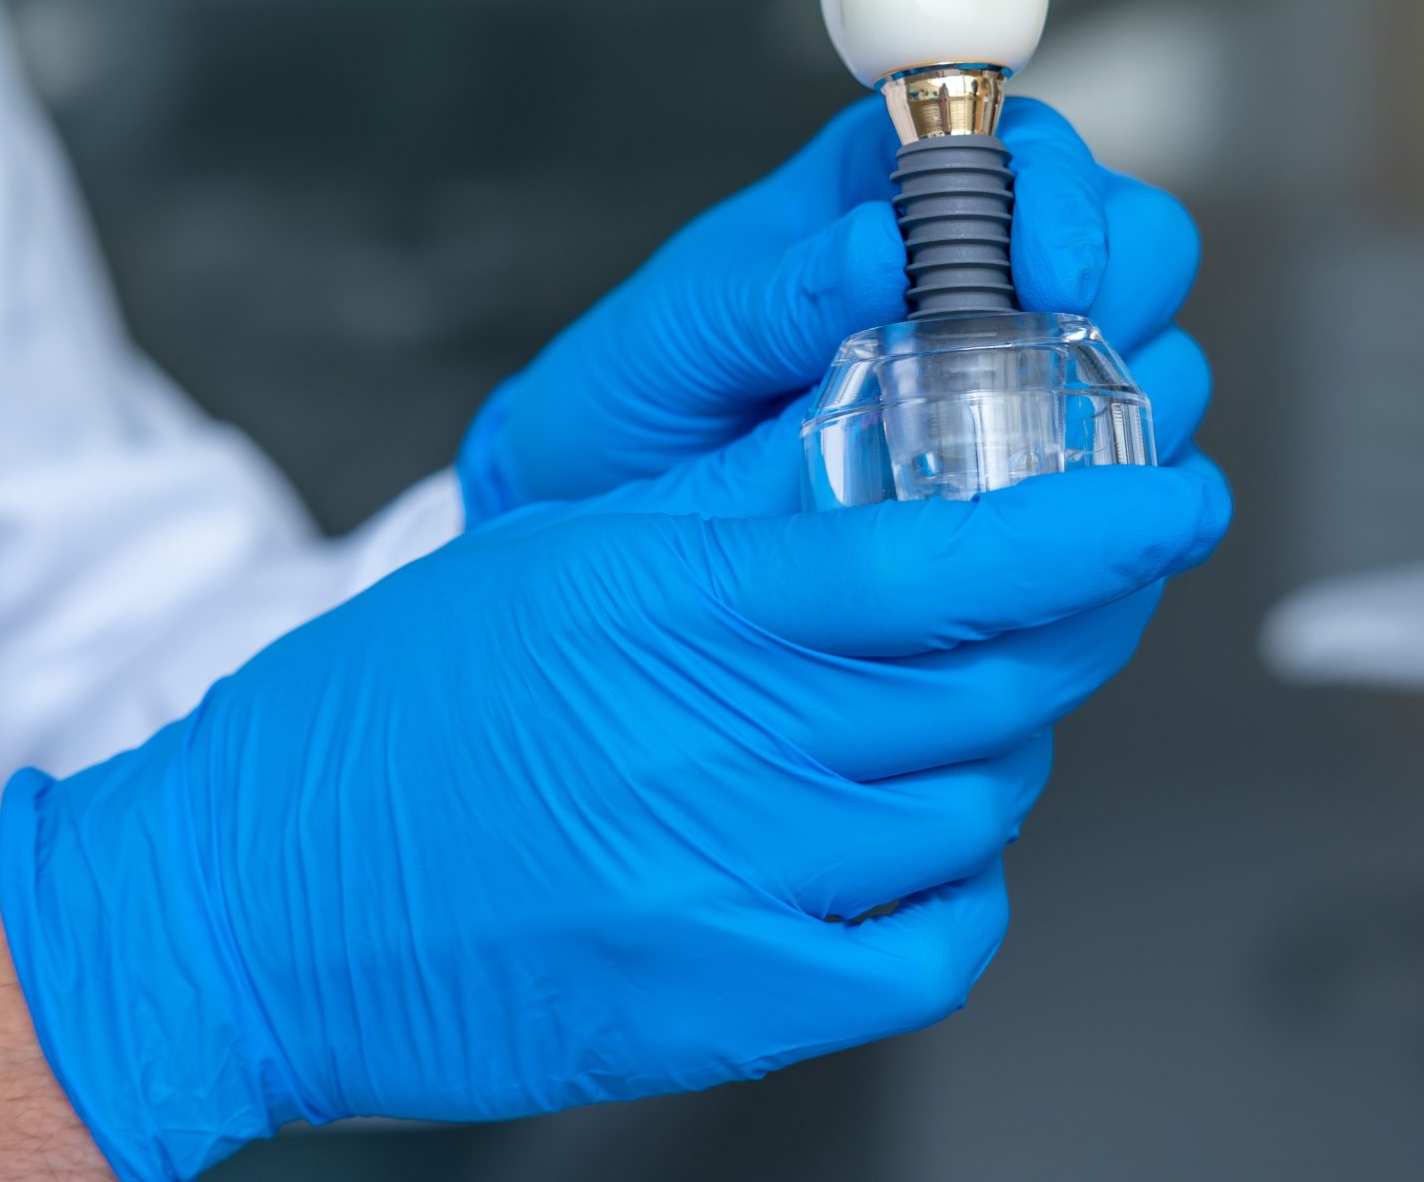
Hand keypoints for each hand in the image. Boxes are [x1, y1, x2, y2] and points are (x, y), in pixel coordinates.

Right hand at [0, 446, 1228, 1178]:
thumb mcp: (559, 552)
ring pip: (976, 805)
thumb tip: (893, 422)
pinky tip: (902, 839)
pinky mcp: (730, 1000)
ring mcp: (729, 889)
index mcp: (670, 608)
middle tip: (1075, 582)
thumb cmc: (387, 717)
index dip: (1091, 525)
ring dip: (992, 746)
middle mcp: (713, 748)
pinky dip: (956, 882)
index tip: (1175, 494)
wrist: (247, 905)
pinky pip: (933, 943)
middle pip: (992, 683)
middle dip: (1074, 621)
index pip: (941, 560)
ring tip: (926, 712)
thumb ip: (741, 501)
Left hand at [458, 98, 1201, 520]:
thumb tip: (872, 249)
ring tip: (1051, 457)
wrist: (602, 516)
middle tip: (1074, 358)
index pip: (1034, 153)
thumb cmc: (637, 398)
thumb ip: (769, 293)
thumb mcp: (676, 336)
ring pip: (1156, 355)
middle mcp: (980, 273)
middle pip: (1134, 242)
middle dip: (1129, 293)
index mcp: (894, 193)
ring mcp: (1019, 376)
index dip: (1066, 199)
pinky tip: (1063, 529)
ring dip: (1135, 400)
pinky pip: (1127, 471)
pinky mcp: (1032, 477)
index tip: (1052, 269)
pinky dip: (1122, 496)